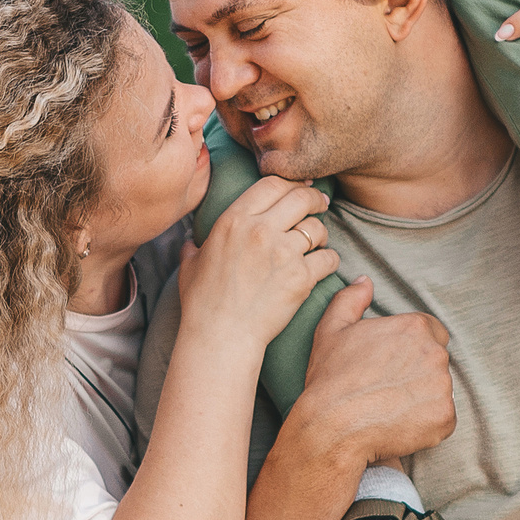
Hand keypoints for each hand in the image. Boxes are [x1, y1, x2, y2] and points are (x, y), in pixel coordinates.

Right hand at [179, 176, 338, 351]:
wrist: (220, 336)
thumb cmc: (202, 303)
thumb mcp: (191, 266)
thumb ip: (194, 246)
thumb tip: (190, 242)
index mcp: (233, 220)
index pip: (272, 184)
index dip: (291, 183)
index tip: (301, 188)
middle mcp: (259, 230)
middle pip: (301, 197)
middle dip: (315, 199)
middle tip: (321, 204)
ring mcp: (282, 253)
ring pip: (317, 228)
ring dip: (321, 234)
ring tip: (318, 242)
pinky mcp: (300, 277)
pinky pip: (327, 258)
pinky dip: (329, 260)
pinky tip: (322, 265)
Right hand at [285, 278, 455, 470]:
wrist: (332, 427)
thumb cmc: (331, 378)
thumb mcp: (331, 328)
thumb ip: (351, 298)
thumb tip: (365, 281)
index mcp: (415, 327)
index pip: (431, 332)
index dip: (411, 348)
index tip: (392, 363)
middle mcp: (436, 354)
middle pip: (436, 361)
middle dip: (417, 372)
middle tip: (387, 387)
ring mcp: (444, 387)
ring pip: (439, 390)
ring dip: (422, 397)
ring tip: (390, 407)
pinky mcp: (446, 418)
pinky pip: (442, 418)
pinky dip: (426, 423)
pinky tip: (399, 424)